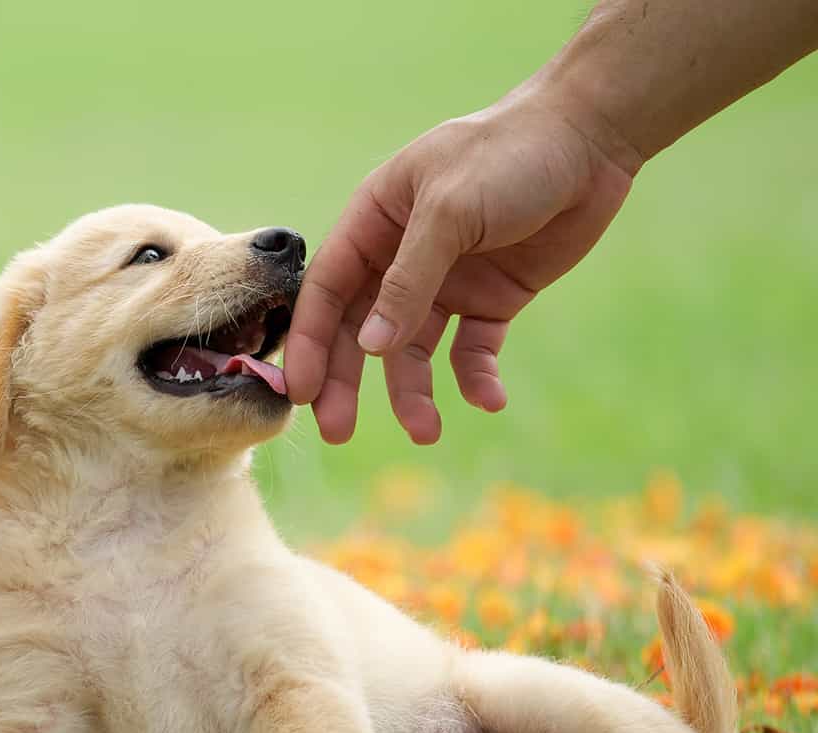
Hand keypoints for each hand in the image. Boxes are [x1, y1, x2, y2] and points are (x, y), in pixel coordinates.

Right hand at [283, 92, 637, 443]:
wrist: (591, 138)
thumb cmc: (509, 154)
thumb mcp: (449, 212)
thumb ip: (408, 281)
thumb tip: (370, 348)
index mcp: (373, 224)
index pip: (326, 293)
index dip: (309, 343)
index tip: (301, 393)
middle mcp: (399, 258)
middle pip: (360, 332)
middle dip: (348, 382)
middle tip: (338, 432)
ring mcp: (445, 282)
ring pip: (413, 352)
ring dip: (413, 392)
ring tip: (426, 431)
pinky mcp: (491, 300)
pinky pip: (472, 351)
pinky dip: (476, 378)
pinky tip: (489, 400)